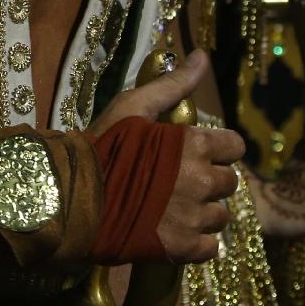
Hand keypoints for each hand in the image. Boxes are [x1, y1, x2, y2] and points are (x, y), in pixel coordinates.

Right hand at [89, 52, 244, 262]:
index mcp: (194, 144)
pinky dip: (196, 242)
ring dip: (203, 212)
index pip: (235, 147)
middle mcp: (200, 180)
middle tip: (180, 181)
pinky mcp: (181, 248)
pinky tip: (174, 230)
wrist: (69, 196)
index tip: (197, 154)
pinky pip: (210, 248)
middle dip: (210, 181)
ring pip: (219, 217)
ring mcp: (192, 217)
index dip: (218, 149)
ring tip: (174, 208)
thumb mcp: (132, 106)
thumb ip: (173, 85)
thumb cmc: (101, 145)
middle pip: (229, 183)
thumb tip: (201, 57)